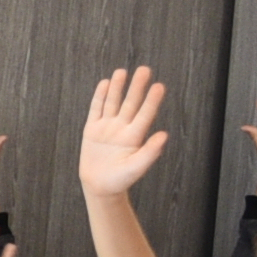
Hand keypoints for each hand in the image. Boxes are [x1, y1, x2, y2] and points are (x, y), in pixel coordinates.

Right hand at [76, 67, 172, 196]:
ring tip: (122, 72)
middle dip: (137, 87)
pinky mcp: (92, 130)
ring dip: (118, 88)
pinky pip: (96, 110)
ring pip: (113, 103)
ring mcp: (107, 128)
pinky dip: (100, 97)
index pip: (145, 114)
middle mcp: (122, 129)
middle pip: (130, 104)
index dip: (152, 100)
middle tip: (145, 70)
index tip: (159, 86)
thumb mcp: (136, 168)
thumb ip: (150, 152)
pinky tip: (105, 84)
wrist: (99, 187)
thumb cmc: (120, 180)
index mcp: (135, 137)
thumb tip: (164, 135)